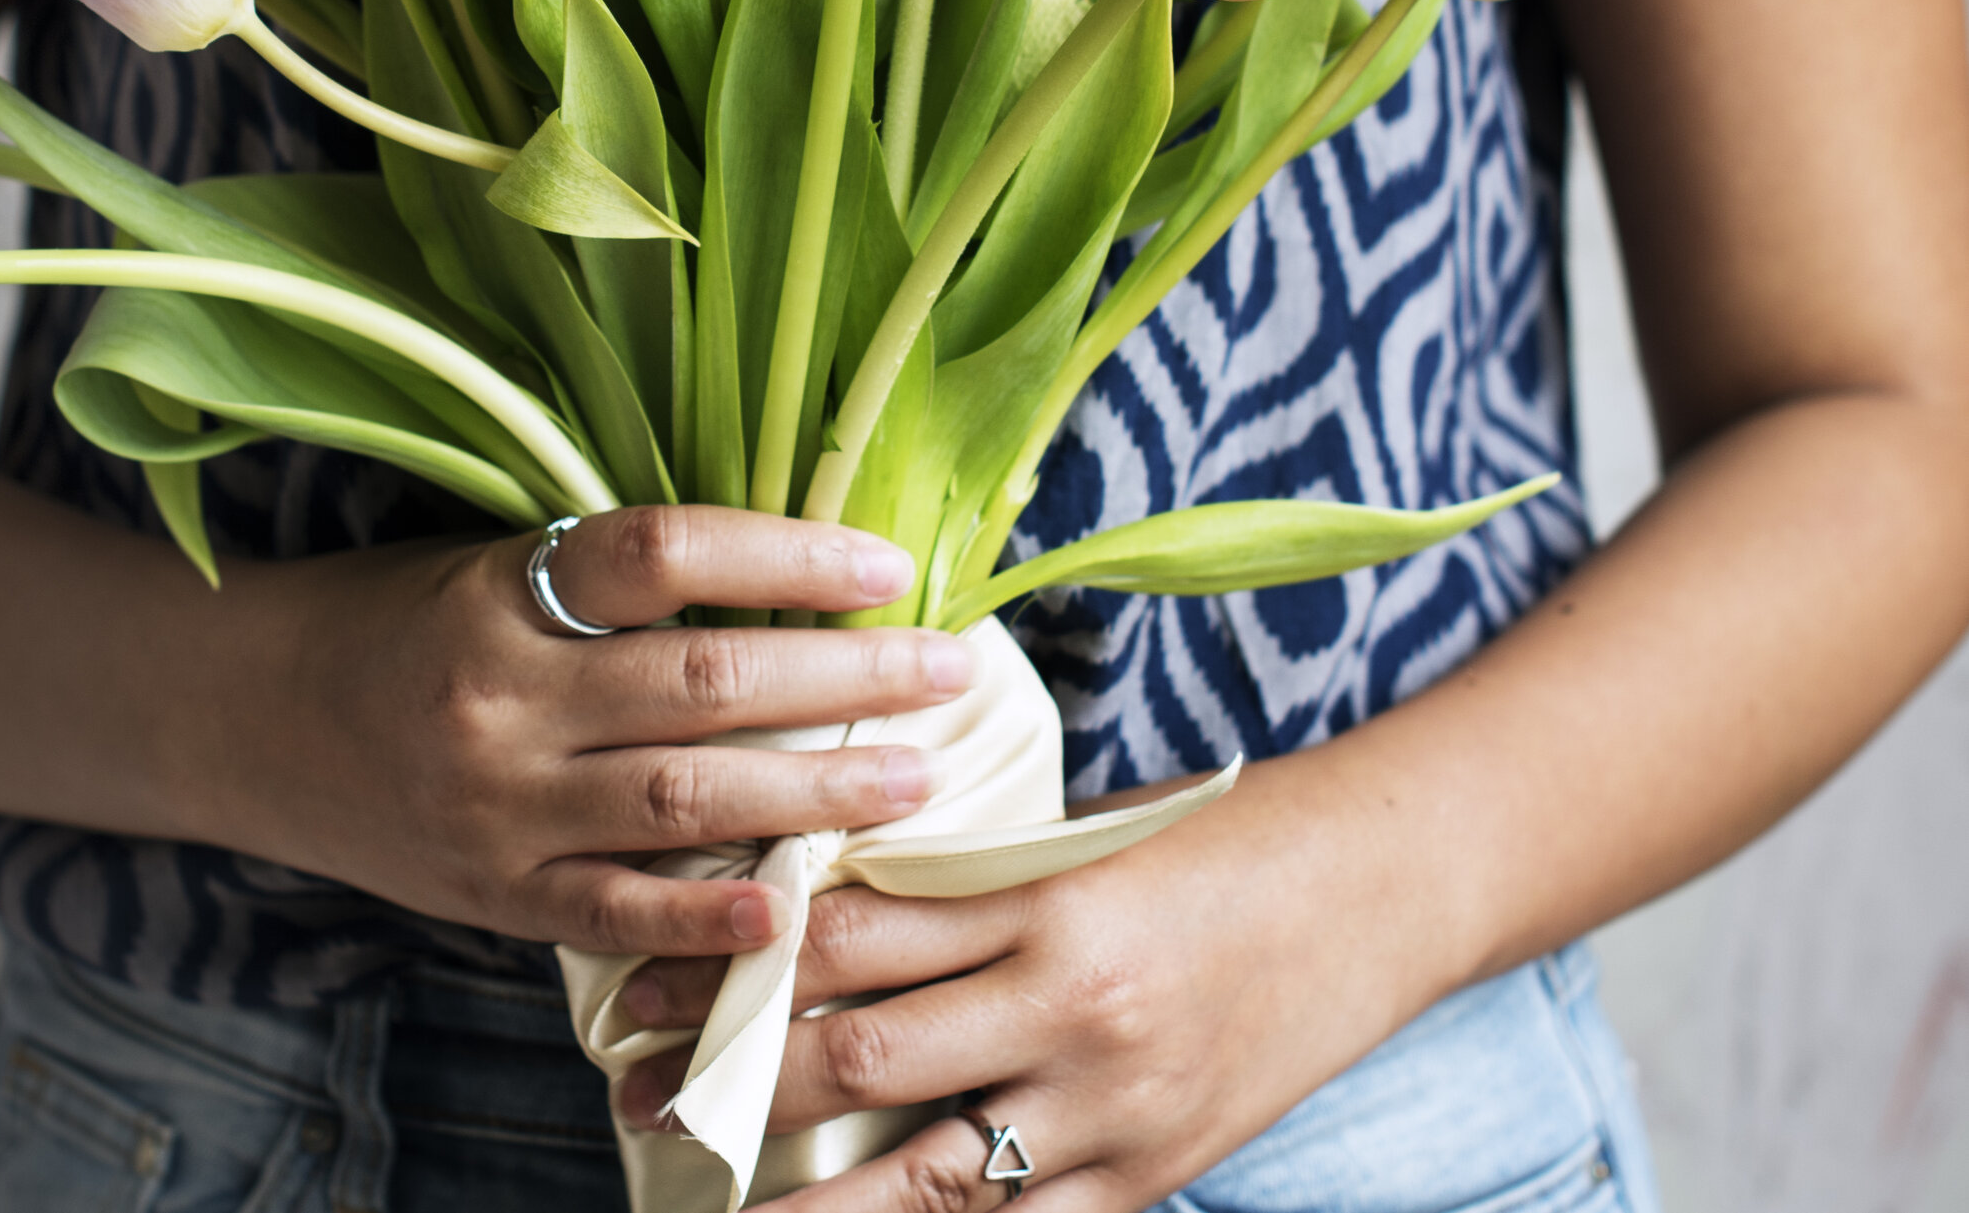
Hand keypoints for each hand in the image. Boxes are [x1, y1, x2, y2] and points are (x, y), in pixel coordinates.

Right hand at [200, 505, 980, 960]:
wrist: (246, 715)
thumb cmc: (392, 620)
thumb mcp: (490, 564)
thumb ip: (613, 581)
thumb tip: (787, 574)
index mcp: (503, 594)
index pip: (667, 555)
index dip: (788, 555)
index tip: (888, 564)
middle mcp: (502, 699)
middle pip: (704, 682)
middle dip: (847, 679)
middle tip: (950, 669)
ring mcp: (498, 806)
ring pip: (684, 796)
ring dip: (815, 789)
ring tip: (917, 777)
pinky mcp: (494, 894)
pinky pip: (616, 913)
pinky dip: (707, 914)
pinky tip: (791, 903)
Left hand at [612, 755, 1446, 1209]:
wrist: (1370, 890)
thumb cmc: (1210, 841)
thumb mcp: (1079, 831)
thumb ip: (959, 873)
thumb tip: (817, 897)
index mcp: (1041, 896)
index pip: (851, 932)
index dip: (739, 957)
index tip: (653, 972)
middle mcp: (1068, 1008)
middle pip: (863, 1058)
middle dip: (736, 1081)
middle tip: (636, 1088)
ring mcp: (1111, 1109)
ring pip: (924, 1182)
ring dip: (800, 1202)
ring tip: (707, 1206)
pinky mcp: (1150, 1179)